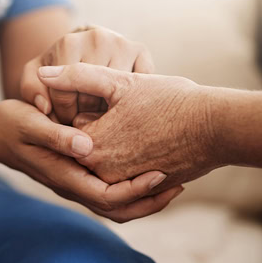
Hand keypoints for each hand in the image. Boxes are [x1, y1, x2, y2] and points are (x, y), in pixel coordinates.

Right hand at [0, 99, 182, 222]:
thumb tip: (87, 146)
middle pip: (117, 210)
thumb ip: (57, 135)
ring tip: (172, 181)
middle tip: (180, 184)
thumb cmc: (12, 123)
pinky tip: (147, 170)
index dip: (135, 189)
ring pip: (115, 206)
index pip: (106, 197)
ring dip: (144, 198)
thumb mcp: (30, 123)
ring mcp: (74, 183)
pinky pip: (109, 192)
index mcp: (63, 175)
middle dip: (149, 201)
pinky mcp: (78, 175)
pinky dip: (131, 188)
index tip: (161, 173)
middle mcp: (71, 185)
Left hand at [20, 26, 153, 124]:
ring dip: (108, 114)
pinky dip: (129, 101)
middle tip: (81, 123)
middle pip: (93, 96)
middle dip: (84, 116)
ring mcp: (123, 43)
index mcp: (68, 42)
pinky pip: (139, 88)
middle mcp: (98, 37)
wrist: (83, 45)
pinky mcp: (142, 50)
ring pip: (117, 96)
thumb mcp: (35, 76)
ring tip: (98, 118)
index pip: (64, 94)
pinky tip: (118, 106)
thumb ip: (31, 89)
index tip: (62, 121)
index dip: (62, 114)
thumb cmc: (55, 67)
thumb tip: (45, 107)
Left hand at [38, 63, 219, 191]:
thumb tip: (44, 74)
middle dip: (99, 127)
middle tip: (127, 111)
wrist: (217, 127)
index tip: (106, 100)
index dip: (84, 109)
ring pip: (106, 159)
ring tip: (139, 122)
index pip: (68, 130)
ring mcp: (125, 183)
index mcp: (92, 146)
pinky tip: (149, 135)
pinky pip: (127, 173)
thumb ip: (78, 77)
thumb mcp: (119, 82)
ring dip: (116, 141)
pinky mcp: (145, 188)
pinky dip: (131, 156)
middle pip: (86, 146)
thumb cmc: (169, 100)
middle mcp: (104, 172)